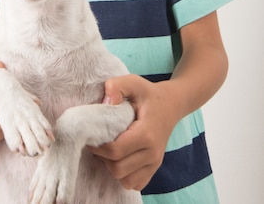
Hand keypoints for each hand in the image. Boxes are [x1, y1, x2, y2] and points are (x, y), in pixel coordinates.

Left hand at [89, 74, 177, 191]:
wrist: (172, 104)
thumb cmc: (148, 94)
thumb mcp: (133, 82)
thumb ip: (116, 86)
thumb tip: (106, 102)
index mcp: (146, 134)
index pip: (115, 151)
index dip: (98, 147)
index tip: (91, 136)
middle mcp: (153, 153)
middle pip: (118, 168)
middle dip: (103, 158)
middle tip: (98, 142)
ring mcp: (155, 163)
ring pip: (125, 180)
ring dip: (112, 167)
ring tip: (109, 150)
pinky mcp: (154, 168)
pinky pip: (134, 183)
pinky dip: (124, 175)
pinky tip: (120, 157)